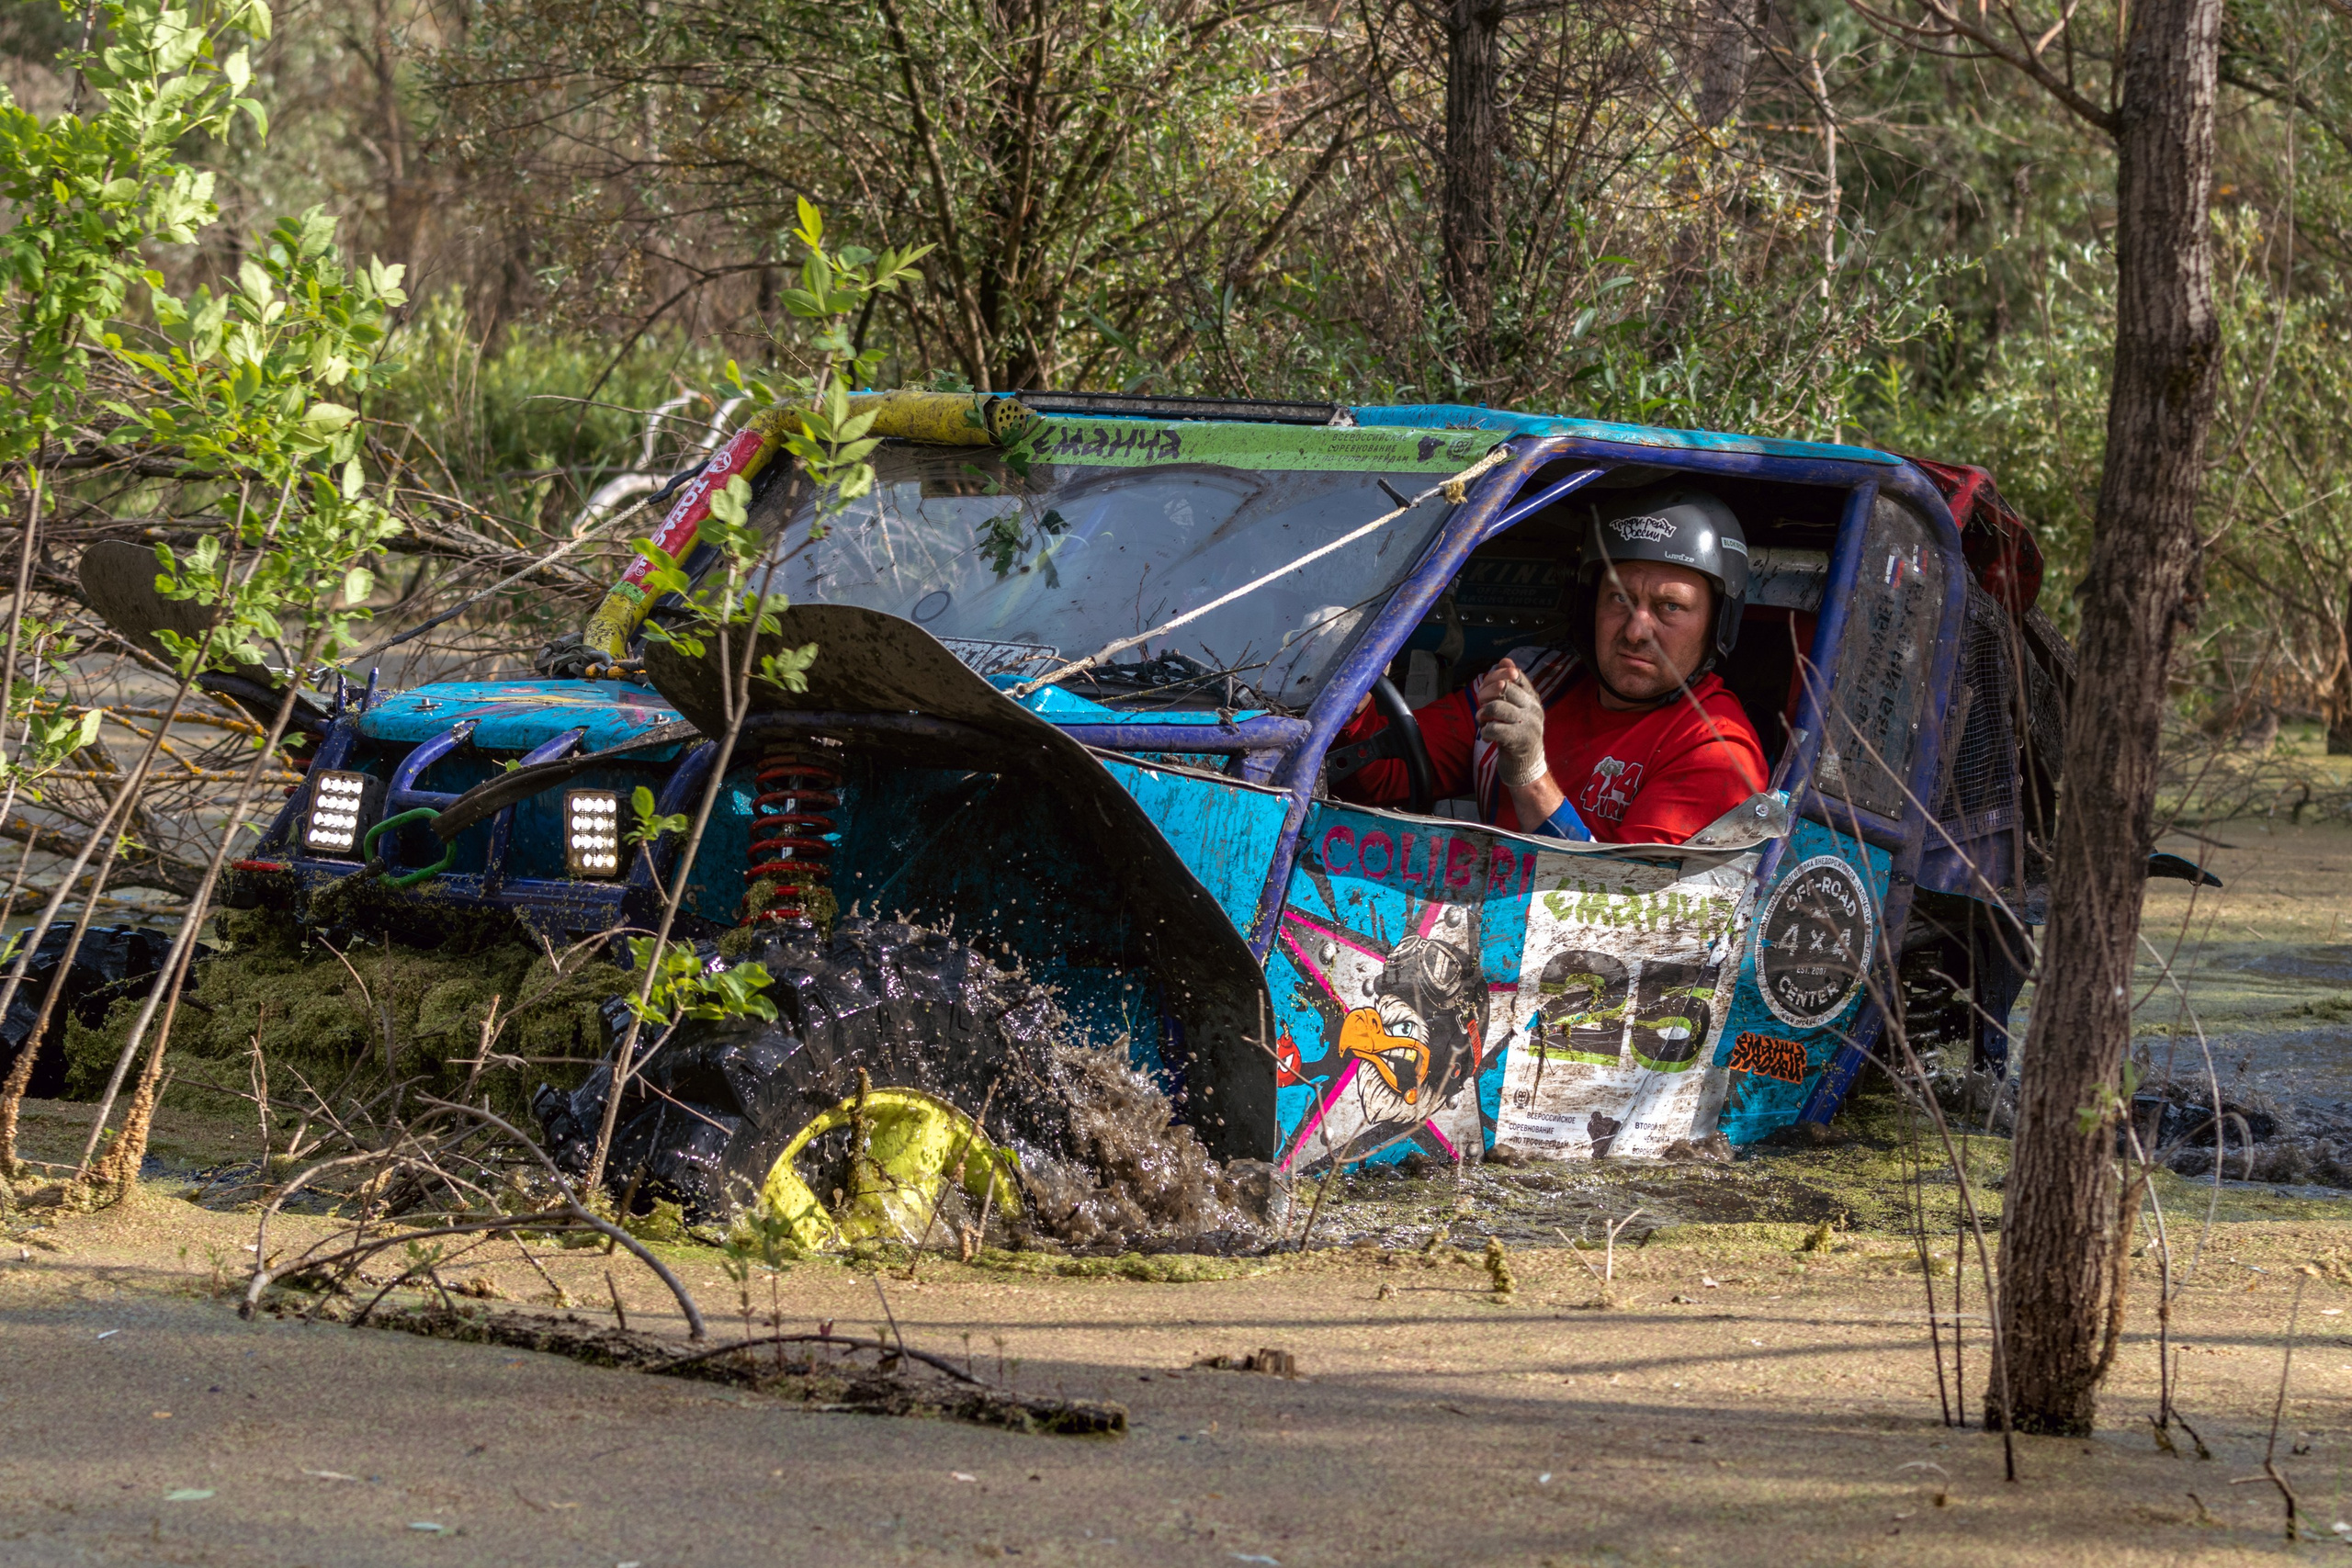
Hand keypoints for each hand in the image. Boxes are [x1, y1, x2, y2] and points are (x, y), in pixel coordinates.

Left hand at [1477, 666, 1548, 788]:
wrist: (1527, 767)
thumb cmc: (1517, 735)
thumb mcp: (1517, 708)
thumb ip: (1510, 686)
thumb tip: (1505, 659)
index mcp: (1533, 698)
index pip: (1514, 674)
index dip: (1495, 675)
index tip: (1486, 686)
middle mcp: (1533, 708)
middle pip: (1503, 687)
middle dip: (1485, 694)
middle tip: (1481, 704)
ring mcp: (1528, 724)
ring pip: (1496, 707)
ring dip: (1482, 713)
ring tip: (1483, 720)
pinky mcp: (1519, 741)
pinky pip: (1493, 728)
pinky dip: (1485, 731)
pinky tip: (1487, 736)